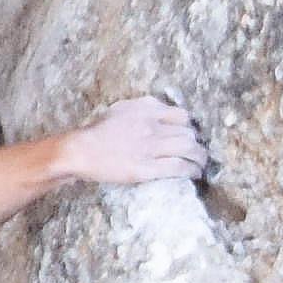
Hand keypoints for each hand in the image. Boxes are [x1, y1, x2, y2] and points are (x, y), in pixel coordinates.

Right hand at [50, 93, 207, 190]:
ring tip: (201, 164)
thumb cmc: (97, 131)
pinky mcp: (147, 168)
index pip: (182, 115)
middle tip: (198, 153)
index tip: (190, 135)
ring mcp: (150, 147)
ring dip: (200, 158)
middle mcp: (151, 125)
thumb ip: (142, 109)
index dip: (189, 127)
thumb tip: (161, 113)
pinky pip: (178, 167)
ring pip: (189, 150)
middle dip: (197, 144)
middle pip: (188, 133)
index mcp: (146, 109)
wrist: (80, 150)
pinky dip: (191, 171)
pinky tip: (194, 174)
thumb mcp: (121, 109)